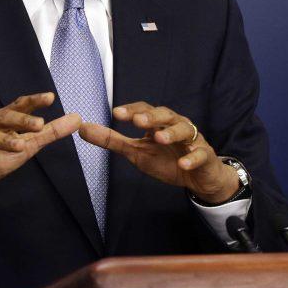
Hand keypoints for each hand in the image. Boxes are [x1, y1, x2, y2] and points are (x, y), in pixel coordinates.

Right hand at [0, 92, 80, 210]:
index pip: (19, 106)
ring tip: (20, 146)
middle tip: (40, 124)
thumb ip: (50, 132)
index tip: (50, 97)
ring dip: (4, 140)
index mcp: (4, 120)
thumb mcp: (27, 143)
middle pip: (3, 118)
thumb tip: (78, 118)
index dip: (33, 101)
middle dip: (20, 120)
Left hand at [78, 102, 239, 203]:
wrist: (197, 177)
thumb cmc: (166, 160)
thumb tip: (82, 128)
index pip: (145, 110)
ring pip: (185, 130)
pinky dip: (192, 157)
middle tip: (138, 121)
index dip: (133, 110)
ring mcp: (192, 140)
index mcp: (158, 123)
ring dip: (171, 133)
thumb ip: (110, 140)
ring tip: (158, 138)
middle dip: (152, 117)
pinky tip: (183, 162)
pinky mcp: (205, 156)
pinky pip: (200, 154)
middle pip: (166, 115)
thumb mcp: (135, 151)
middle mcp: (176, 126)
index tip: (116, 113)